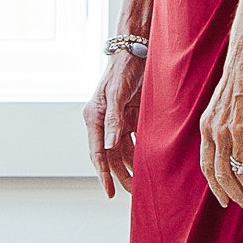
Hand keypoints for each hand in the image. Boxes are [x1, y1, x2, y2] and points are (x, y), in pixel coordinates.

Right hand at [85, 43, 144, 197]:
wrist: (136, 50)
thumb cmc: (123, 69)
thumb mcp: (117, 93)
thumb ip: (113, 120)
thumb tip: (111, 146)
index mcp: (93, 117)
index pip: (98, 152)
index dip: (103, 174)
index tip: (109, 192)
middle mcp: (103, 121)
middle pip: (110, 156)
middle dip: (119, 174)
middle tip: (131, 192)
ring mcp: (117, 120)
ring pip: (123, 150)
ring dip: (131, 165)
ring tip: (141, 182)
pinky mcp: (131, 116)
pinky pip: (134, 140)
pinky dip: (140, 151)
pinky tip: (148, 163)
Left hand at [197, 27, 242, 208]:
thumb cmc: (239, 80)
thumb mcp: (221, 107)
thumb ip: (221, 129)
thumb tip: (230, 152)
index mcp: (207, 127)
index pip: (207, 168)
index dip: (217, 188)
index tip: (226, 202)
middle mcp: (217, 130)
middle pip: (223, 174)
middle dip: (235, 194)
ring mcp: (236, 128)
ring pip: (242, 169)